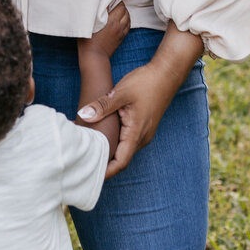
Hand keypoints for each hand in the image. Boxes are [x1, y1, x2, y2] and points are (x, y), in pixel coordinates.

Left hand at [78, 61, 177, 177]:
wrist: (166, 74)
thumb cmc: (146, 83)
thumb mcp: (121, 93)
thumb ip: (102, 105)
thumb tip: (83, 115)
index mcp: (136, 134)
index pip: (120, 162)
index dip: (106, 171)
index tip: (90, 175)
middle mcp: (142, 138)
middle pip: (121, 159)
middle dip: (104, 164)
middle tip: (84, 163)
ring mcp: (144, 132)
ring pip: (125, 150)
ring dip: (110, 153)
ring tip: (90, 151)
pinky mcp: (143, 126)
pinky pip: (128, 141)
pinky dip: (115, 143)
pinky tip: (102, 137)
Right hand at [79, 1, 129, 59]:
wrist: (94, 57)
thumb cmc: (88, 40)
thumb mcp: (88, 24)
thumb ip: (94, 13)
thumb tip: (99, 3)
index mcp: (111, 21)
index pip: (120, 6)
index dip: (116, 0)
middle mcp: (118, 26)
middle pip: (125, 11)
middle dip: (121, 6)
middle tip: (114, 3)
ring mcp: (120, 32)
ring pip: (128, 18)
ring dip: (125, 13)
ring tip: (118, 10)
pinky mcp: (121, 38)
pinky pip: (128, 26)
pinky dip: (127, 21)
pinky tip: (122, 20)